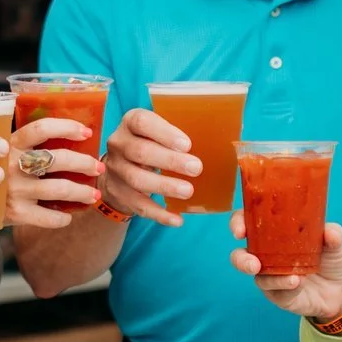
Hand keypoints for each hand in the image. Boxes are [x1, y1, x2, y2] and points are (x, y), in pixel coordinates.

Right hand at [6, 116, 103, 229]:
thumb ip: (20, 144)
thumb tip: (62, 135)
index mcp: (9, 144)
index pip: (41, 128)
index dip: (67, 127)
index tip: (86, 131)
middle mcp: (12, 165)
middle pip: (58, 159)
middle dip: (84, 163)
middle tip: (97, 167)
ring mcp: (14, 190)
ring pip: (59, 189)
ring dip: (82, 192)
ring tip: (93, 194)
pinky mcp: (15, 214)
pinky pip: (48, 217)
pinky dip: (62, 218)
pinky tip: (67, 216)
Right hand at [99, 109, 202, 226]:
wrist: (118, 168)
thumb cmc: (149, 144)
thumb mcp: (157, 132)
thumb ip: (178, 134)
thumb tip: (225, 139)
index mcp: (130, 123)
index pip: (141, 122)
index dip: (164, 132)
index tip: (186, 144)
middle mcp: (119, 144)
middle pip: (140, 152)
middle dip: (170, 161)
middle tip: (196, 168)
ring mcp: (116, 170)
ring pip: (138, 180)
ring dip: (165, 186)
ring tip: (188, 191)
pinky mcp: (119, 193)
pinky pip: (139, 206)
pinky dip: (159, 214)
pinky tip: (177, 220)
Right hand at [228, 217, 341, 322]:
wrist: (341, 289)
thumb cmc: (330, 259)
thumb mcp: (335, 244)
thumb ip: (333, 235)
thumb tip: (330, 232)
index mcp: (274, 234)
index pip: (248, 223)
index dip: (238, 223)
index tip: (240, 230)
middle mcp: (266, 255)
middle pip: (240, 255)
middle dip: (241, 260)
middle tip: (253, 263)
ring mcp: (271, 276)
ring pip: (258, 277)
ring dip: (271, 278)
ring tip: (292, 277)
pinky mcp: (279, 295)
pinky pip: (276, 292)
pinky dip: (286, 287)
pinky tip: (298, 283)